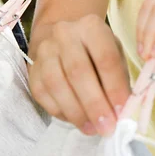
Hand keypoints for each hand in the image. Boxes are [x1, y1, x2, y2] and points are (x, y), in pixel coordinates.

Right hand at [28, 15, 130, 135]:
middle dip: (94, 104)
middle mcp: (65, 34)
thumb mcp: (116, 55)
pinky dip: (60, 111)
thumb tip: (122, 111)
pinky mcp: (32, 69)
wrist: (66, 39)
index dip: (114, 88)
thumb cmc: (98, 51)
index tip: (121, 111)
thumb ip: (120, 79)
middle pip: (78, 72)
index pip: (106, 58)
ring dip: (76, 112)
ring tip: (92, 129)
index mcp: (92, 27)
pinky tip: (76, 120)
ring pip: (57, 84)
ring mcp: (44, 51)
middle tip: (106, 127)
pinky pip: (42, 94)